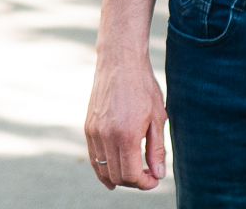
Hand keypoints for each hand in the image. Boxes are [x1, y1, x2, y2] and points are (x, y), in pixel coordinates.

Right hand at [82, 50, 168, 189]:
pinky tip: (114, 169)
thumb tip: (158, 174)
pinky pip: (93, 156)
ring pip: (102, 168)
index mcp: (126, 134)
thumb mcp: (157, 117)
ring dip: (118, 176)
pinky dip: (103, 167)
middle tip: (147, 175)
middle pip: (116, 175)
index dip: (145, 183)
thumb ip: (157, 149)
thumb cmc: (143, 86)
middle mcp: (106, 135)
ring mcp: (94, 131)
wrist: (119, 61)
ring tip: (133, 171)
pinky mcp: (88, 126)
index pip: (131, 175)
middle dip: (133, 182)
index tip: (154, 179)